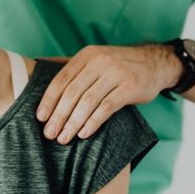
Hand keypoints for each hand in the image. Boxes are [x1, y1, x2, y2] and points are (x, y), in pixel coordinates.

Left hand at [36, 45, 180, 142]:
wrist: (155, 62)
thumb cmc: (118, 65)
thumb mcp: (95, 58)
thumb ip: (71, 64)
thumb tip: (39, 65)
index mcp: (86, 55)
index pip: (62, 79)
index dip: (49, 99)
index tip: (40, 117)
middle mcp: (99, 61)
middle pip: (72, 92)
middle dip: (58, 115)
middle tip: (50, 133)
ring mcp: (115, 73)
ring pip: (87, 101)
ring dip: (73, 122)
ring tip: (64, 138)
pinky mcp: (130, 87)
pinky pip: (106, 107)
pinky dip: (93, 122)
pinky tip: (84, 133)